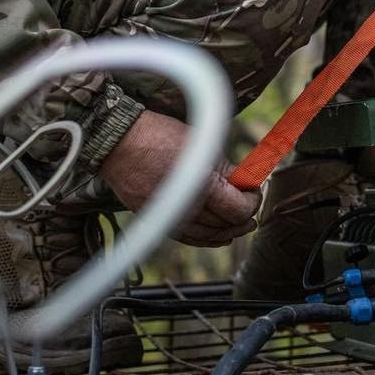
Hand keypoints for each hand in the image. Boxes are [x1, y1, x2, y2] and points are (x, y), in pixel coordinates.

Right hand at [99, 109, 261, 246]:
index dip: (252, 202)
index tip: (254, 191)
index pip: (238, 210)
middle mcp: (187, 208)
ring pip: (208, 237)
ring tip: (240, 225)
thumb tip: (245, 183)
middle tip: (251, 206)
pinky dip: (206, 239)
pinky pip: (188, 238)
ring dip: (227, 231)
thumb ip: (227, 169)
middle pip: (226, 226)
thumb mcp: (203, 145)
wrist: (120, 143)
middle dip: (243, 217)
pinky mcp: (158, 221)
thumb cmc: (161, 136)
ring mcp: (171, 218)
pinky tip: (217, 235)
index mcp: (202, 186)